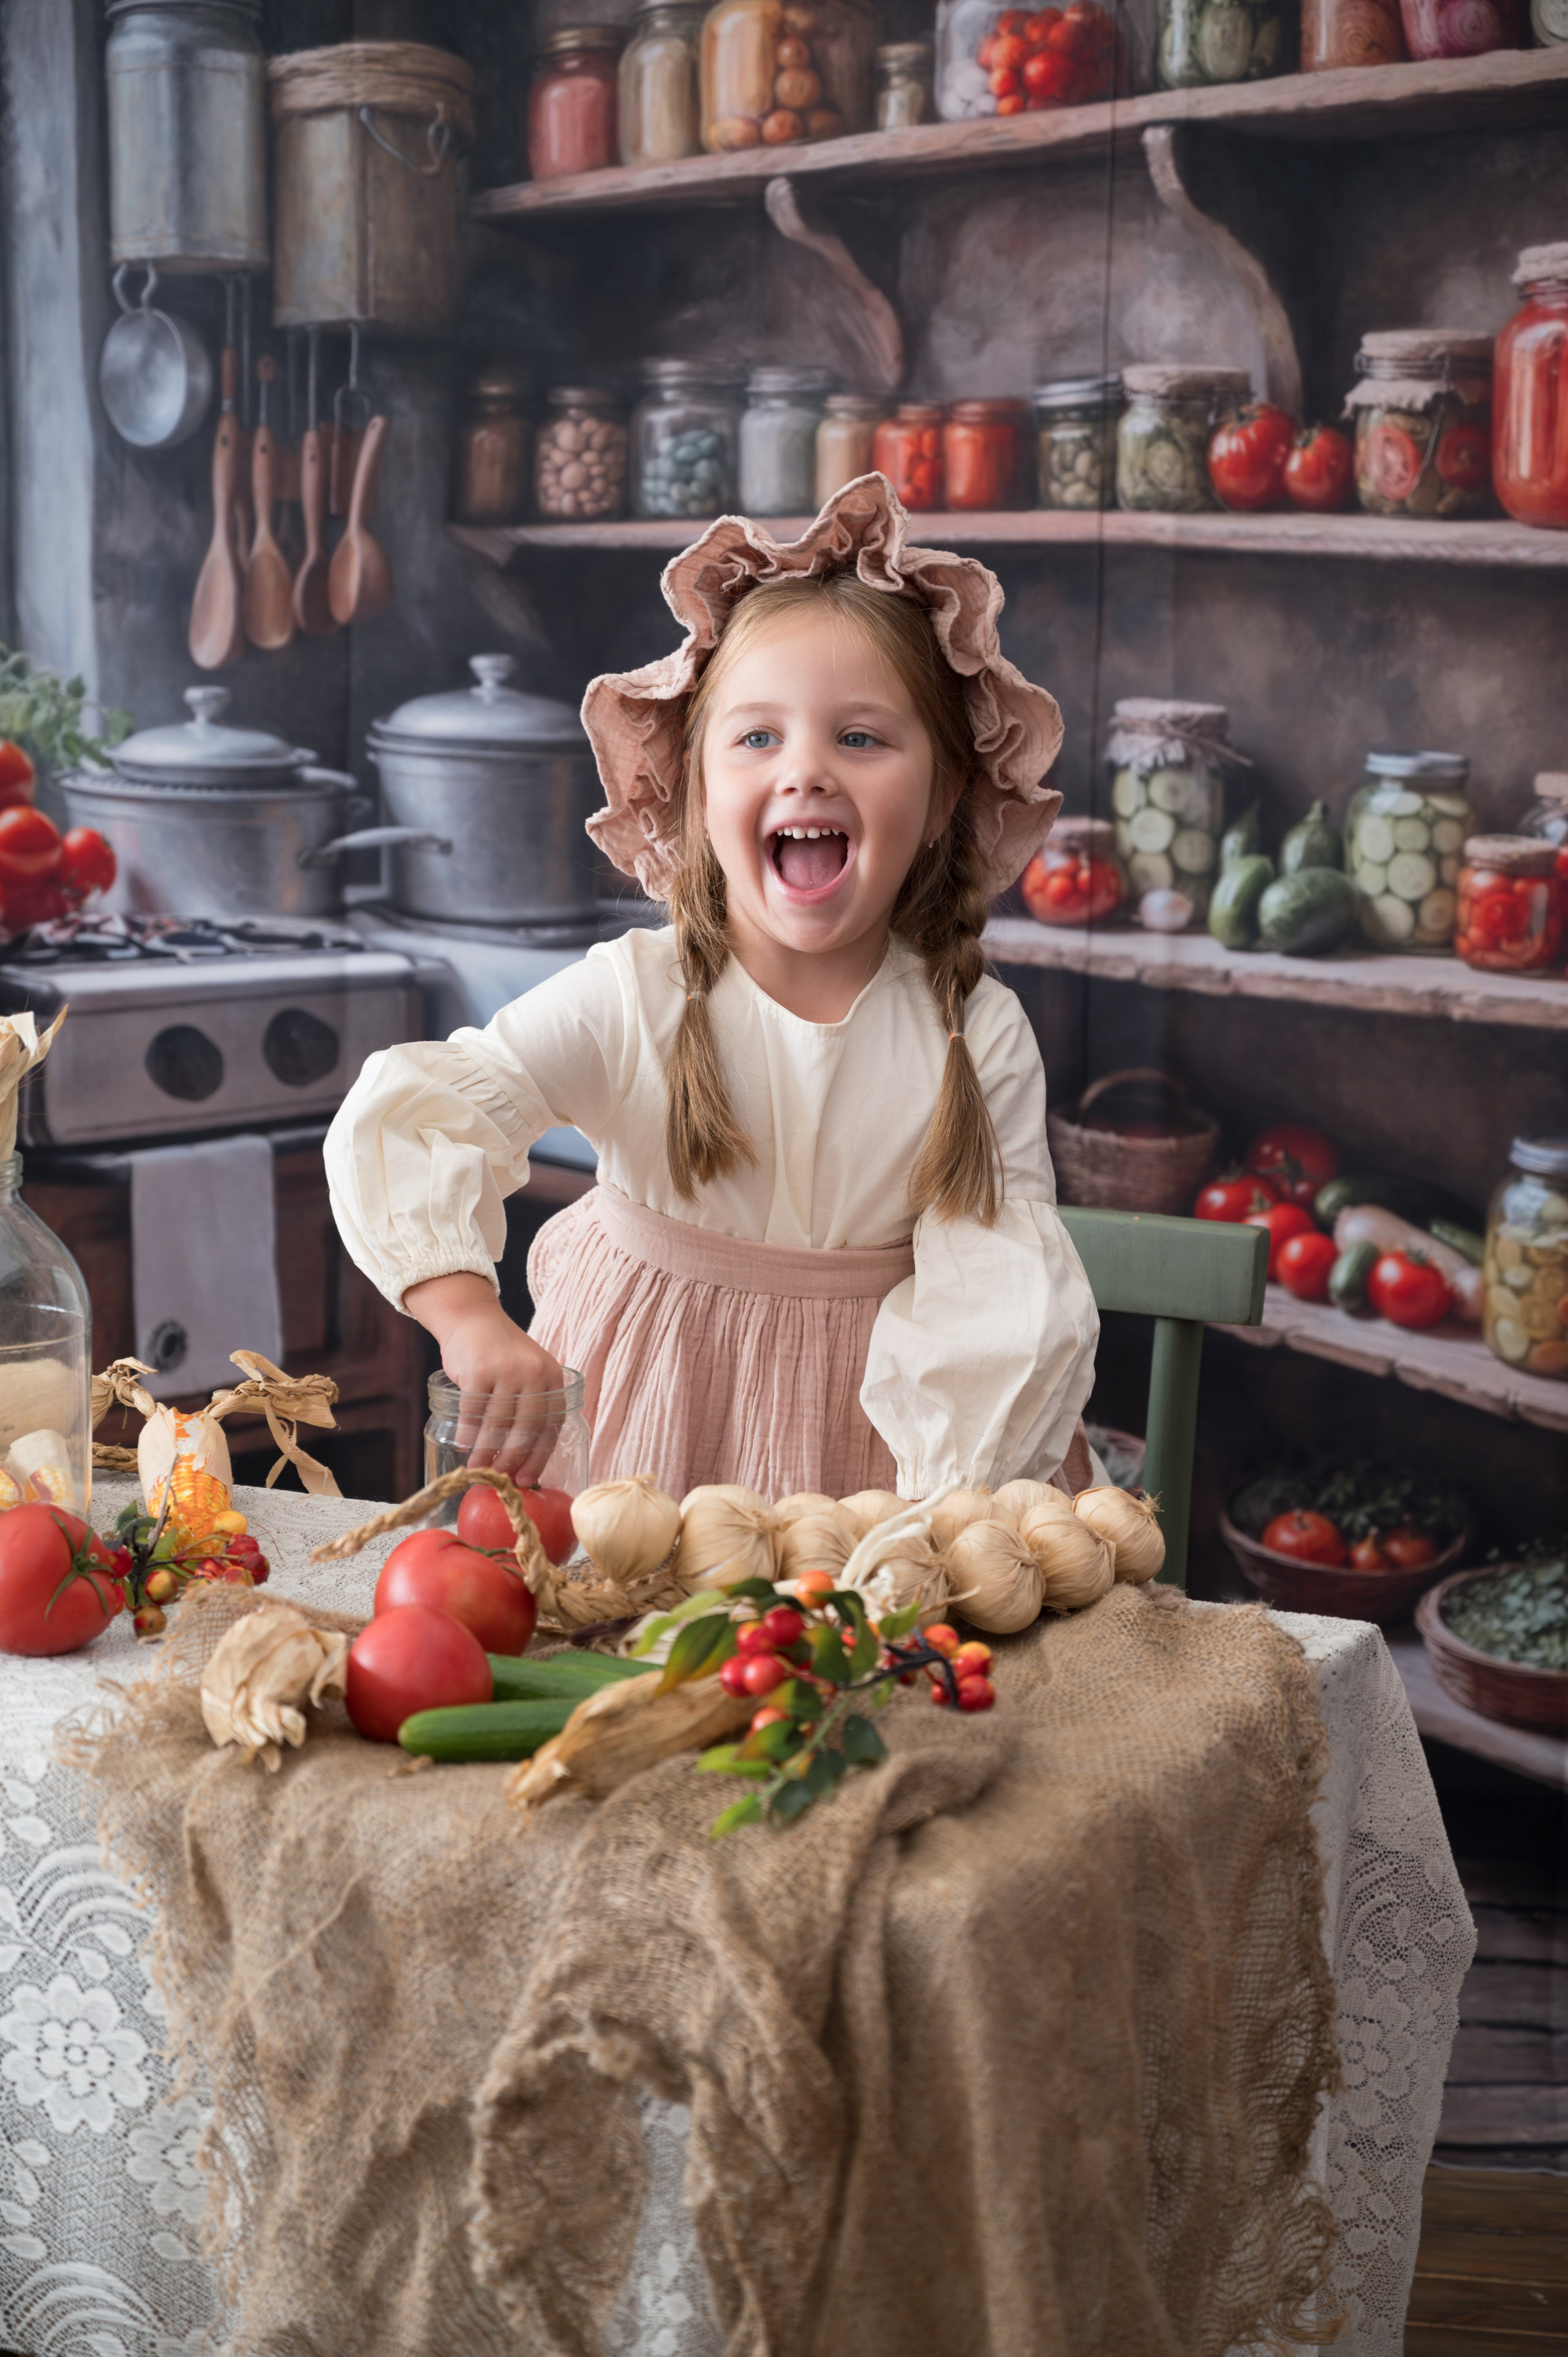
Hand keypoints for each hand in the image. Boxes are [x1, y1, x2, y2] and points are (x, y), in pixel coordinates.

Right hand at [404, 1273, 566, 1485]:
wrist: (473, 1319)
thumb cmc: (500, 1354)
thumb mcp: (528, 1373)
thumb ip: (532, 1405)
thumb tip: (525, 1459)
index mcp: (552, 1377)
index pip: (550, 1427)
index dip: (538, 1457)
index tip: (526, 1479)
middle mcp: (535, 1374)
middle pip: (525, 1430)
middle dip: (512, 1459)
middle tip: (500, 1479)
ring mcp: (507, 1371)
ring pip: (497, 1424)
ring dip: (487, 1452)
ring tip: (479, 1469)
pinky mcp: (480, 1370)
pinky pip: (474, 1412)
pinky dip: (469, 1433)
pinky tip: (465, 1445)